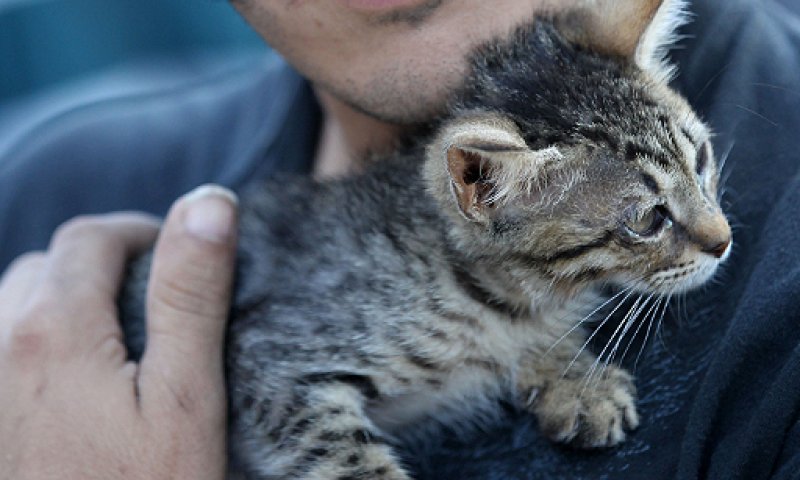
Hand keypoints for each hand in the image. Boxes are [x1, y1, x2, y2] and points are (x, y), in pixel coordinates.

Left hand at [0, 185, 237, 479]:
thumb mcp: (186, 398)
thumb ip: (191, 293)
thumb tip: (210, 201)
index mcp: (54, 329)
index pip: (93, 237)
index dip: (141, 233)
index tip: (176, 257)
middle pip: (47, 266)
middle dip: (101, 267)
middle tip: (151, 304)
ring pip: (12, 303)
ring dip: (60, 301)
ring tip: (109, 342)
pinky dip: (28, 340)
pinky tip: (61, 381)